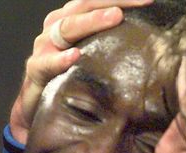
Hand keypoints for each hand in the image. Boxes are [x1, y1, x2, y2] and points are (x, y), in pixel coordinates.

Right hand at [9, 0, 153, 142]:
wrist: (35, 108)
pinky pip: (46, 63)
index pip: (96, 1)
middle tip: (140, 2)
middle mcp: (55, 28)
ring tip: (115, 17)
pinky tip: (75, 56)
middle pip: (83, 7)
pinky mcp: (35, 71)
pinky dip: (60, 59)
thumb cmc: (68, 80)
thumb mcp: (91, 59)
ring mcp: (43, 47)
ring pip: (66, 27)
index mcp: (70, 20)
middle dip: (112, 2)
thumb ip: (109, 46)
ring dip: (91, 22)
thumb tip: (150, 42)